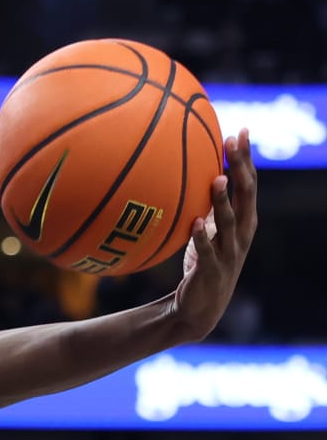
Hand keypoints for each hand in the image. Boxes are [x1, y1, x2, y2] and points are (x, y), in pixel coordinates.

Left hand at [171, 128, 257, 340]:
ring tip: (218, 178)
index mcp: (244, 221)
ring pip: (230, 222)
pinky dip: (202, 236)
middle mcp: (242, 234)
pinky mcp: (211, 270)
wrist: (199, 308)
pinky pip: (206, 251)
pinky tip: (195, 222)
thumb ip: (207, 203)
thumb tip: (190, 169)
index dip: (246, 158)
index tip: (241, 131)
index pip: (249, 183)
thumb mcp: (208, 228)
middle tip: (234, 142)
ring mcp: (228, 253)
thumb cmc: (203, 260)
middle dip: (241, 168)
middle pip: (246, 196)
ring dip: (224, 200)